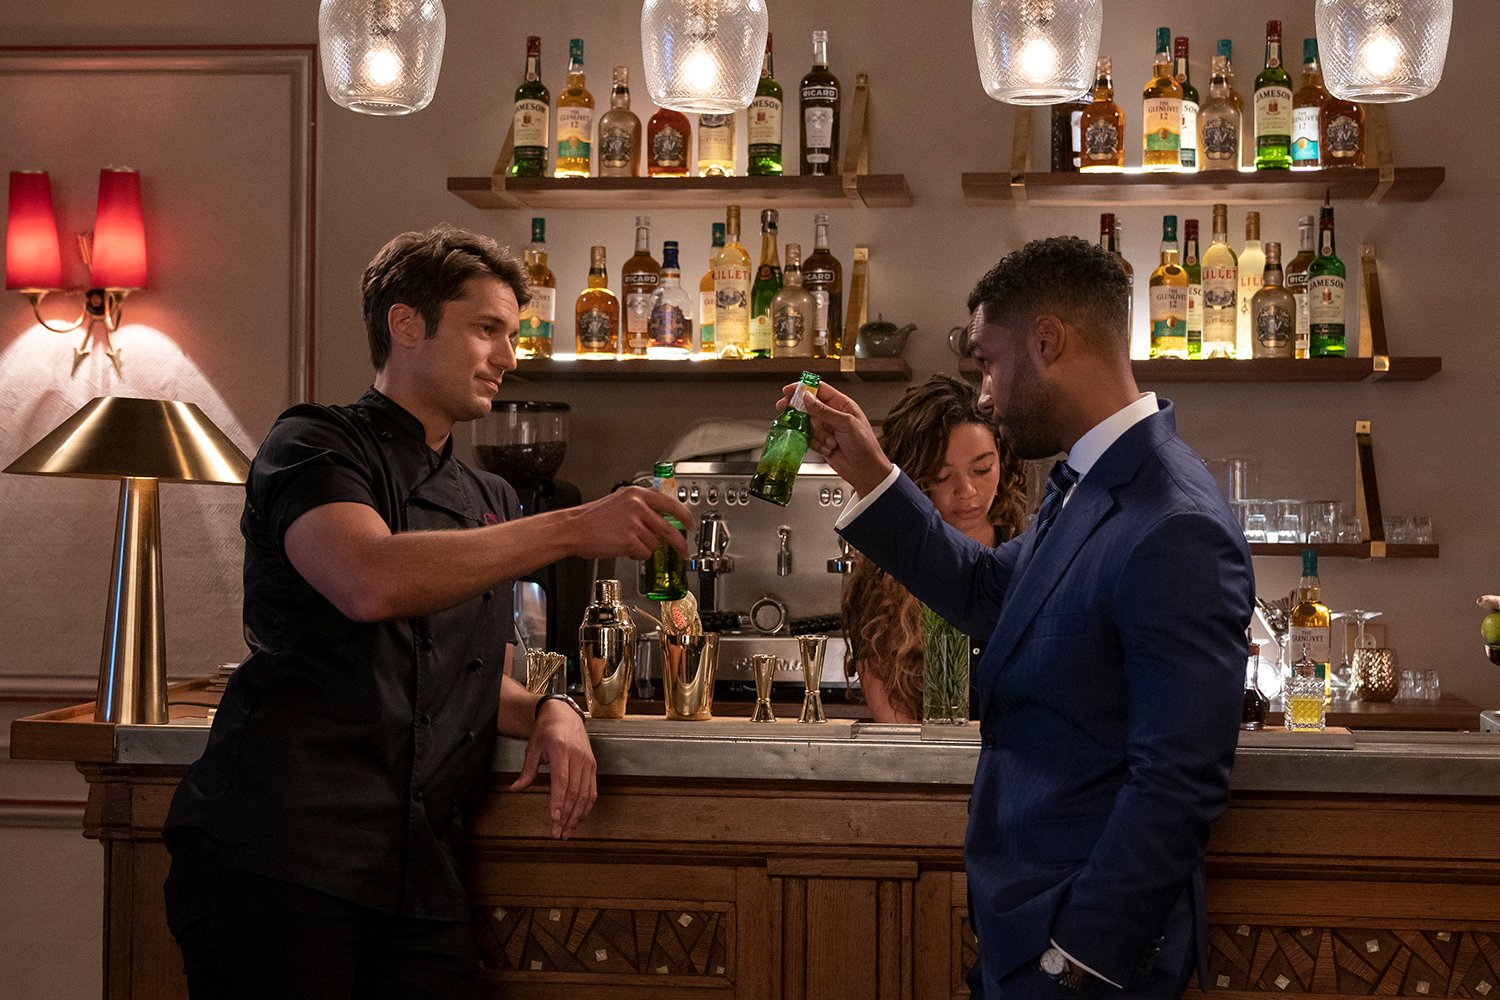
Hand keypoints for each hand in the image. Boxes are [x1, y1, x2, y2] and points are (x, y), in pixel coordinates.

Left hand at [509, 699, 596, 838]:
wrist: (564, 715)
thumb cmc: (546, 731)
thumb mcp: (533, 748)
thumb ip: (527, 770)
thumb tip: (515, 789)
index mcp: (561, 751)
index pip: (562, 781)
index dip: (559, 802)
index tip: (555, 819)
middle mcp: (578, 757)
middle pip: (574, 792)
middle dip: (567, 816)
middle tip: (559, 834)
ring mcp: (587, 762)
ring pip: (585, 794)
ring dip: (577, 815)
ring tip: (568, 831)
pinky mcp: (592, 766)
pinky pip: (592, 790)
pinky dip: (587, 806)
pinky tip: (579, 818)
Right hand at [570, 486, 695, 561]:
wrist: (573, 529)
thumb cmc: (592, 519)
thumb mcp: (620, 502)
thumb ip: (642, 507)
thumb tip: (662, 521)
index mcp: (637, 494)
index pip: (670, 504)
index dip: (684, 517)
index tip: (690, 525)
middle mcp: (638, 506)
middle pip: (669, 528)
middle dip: (679, 544)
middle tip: (683, 551)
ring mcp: (635, 523)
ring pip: (655, 543)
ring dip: (646, 548)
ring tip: (628, 542)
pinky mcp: (630, 540)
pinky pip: (645, 553)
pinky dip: (637, 555)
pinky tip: (624, 548)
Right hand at [777, 381, 892, 495]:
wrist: (865, 470)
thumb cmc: (865, 445)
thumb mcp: (846, 423)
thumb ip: (824, 410)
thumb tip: (807, 397)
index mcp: (842, 405)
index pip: (819, 390)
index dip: (803, 388)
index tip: (788, 391)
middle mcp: (833, 415)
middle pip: (808, 406)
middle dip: (798, 409)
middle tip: (785, 408)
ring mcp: (826, 429)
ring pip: (808, 425)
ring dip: (817, 434)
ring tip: (831, 441)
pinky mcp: (821, 442)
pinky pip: (809, 439)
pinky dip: (817, 445)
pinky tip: (830, 449)